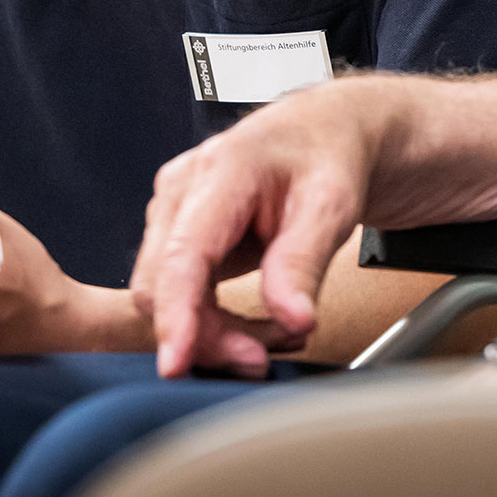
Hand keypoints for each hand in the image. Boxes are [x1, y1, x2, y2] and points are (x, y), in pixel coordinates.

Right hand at [129, 80, 382, 377]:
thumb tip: (291, 318)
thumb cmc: (327, 155)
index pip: (181, 256)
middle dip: (210, 335)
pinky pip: (181, 294)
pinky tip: (257, 325)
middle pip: (163, 287)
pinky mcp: (180, 234)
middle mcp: (182, 190)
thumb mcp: (332, 206)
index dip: (174, 315)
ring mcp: (175, 212)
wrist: (326, 133)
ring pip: (167, 298)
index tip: (175, 363)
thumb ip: (304, 262)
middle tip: (268, 354)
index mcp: (220, 172)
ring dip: (215, 333)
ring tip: (279, 334)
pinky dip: (215, 322)